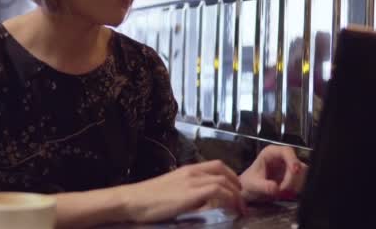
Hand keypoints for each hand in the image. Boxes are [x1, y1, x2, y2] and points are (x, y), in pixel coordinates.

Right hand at [120, 160, 247, 222]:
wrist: (133, 200)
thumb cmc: (148, 199)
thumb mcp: (172, 190)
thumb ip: (189, 191)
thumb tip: (202, 201)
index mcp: (187, 170)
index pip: (216, 165)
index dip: (231, 176)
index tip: (236, 190)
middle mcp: (192, 172)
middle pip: (223, 170)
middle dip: (237, 184)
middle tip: (241, 200)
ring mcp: (191, 181)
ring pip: (223, 181)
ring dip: (236, 195)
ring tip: (240, 209)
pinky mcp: (191, 193)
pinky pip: (218, 191)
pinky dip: (228, 199)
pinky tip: (230, 209)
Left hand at [239, 145, 307, 202]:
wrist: (249, 191)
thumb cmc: (249, 183)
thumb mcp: (253, 185)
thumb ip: (263, 186)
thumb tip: (275, 188)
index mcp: (271, 152)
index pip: (287, 151)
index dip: (293, 160)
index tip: (295, 172)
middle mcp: (282, 157)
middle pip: (298, 164)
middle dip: (292, 179)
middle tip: (282, 190)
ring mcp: (290, 166)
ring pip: (303, 174)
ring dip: (295, 186)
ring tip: (281, 193)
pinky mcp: (294, 176)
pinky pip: (302, 182)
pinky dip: (296, 190)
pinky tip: (286, 194)